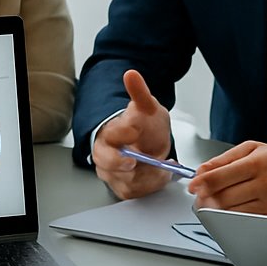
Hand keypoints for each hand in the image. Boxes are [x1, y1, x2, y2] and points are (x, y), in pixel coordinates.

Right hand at [92, 71, 174, 200]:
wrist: (147, 144)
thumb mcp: (147, 107)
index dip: (122, 132)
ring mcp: (113, 173)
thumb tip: (131, 74)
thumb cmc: (144, 126)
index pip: (110, 133)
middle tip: (134, 161)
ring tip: (161, 165)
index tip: (134, 129)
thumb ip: (139, 93)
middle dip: (120, 163)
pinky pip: (134, 191)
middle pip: (105, 162)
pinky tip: (159, 174)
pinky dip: (149, 185)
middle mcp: (106, 155)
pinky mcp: (123, 187)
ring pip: (123, 179)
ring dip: (145, 174)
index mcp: (110, 133)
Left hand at [187, 142, 266, 217]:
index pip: (219, 177)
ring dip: (216, 211)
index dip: (200, 183)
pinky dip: (233, 218)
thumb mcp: (254, 149)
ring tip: (212, 205)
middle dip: (205, 200)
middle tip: (199, 199)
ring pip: (232, 212)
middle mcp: (266, 182)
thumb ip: (225, 159)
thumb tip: (201, 171)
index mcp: (258, 162)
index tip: (192, 186)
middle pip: (223, 198)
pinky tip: (230, 211)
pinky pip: (247, 221)